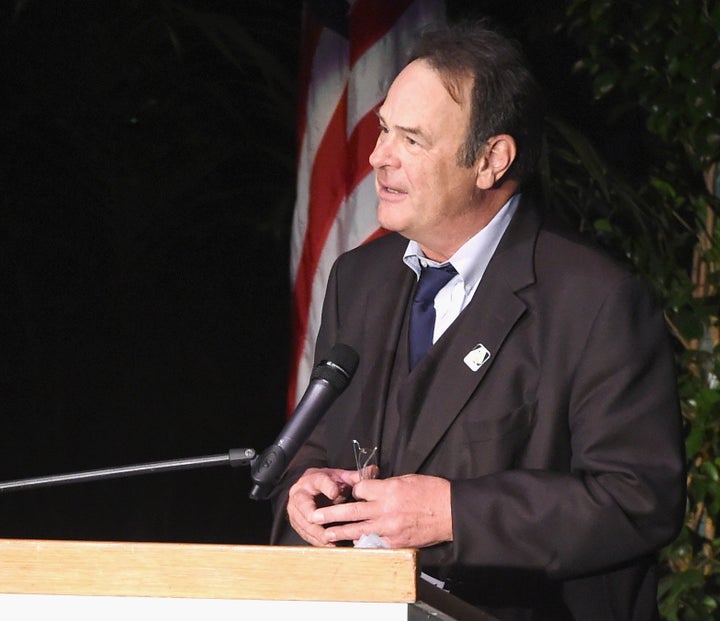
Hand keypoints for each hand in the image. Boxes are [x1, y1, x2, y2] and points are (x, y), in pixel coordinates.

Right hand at [286, 467, 375, 546]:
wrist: (310, 487)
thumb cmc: (328, 482)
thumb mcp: (341, 476)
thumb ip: (356, 476)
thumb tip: (374, 470)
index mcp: (312, 479)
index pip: (320, 482)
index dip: (328, 487)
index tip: (336, 493)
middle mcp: (299, 494)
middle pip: (306, 509)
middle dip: (319, 521)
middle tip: (331, 531)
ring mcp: (294, 509)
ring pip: (304, 525)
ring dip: (318, 535)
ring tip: (333, 543)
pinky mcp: (295, 522)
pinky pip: (304, 534)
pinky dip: (316, 541)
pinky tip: (329, 546)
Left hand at [309, 474, 452, 548]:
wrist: (450, 511)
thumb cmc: (431, 491)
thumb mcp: (406, 479)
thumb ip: (386, 486)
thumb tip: (374, 489)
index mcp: (387, 489)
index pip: (360, 490)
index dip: (354, 490)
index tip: (352, 492)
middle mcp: (385, 508)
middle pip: (352, 510)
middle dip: (331, 514)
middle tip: (315, 516)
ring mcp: (389, 527)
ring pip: (359, 530)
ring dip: (341, 532)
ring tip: (326, 534)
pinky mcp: (396, 541)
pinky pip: (375, 542)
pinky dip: (365, 543)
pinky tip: (355, 544)